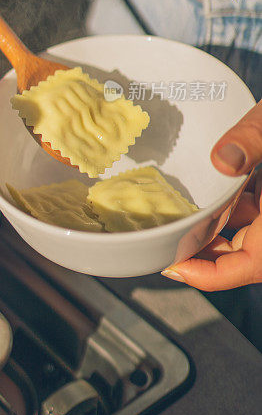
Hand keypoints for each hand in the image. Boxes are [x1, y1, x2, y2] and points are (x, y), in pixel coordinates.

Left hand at [162, 100, 261, 289]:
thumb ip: (252, 139)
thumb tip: (222, 160)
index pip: (247, 267)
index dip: (207, 275)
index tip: (172, 267)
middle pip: (237, 254)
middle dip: (199, 250)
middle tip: (162, 239)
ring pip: (241, 231)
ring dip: (209, 224)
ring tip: (172, 213)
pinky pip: (247, 209)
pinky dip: (224, 204)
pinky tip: (199, 190)